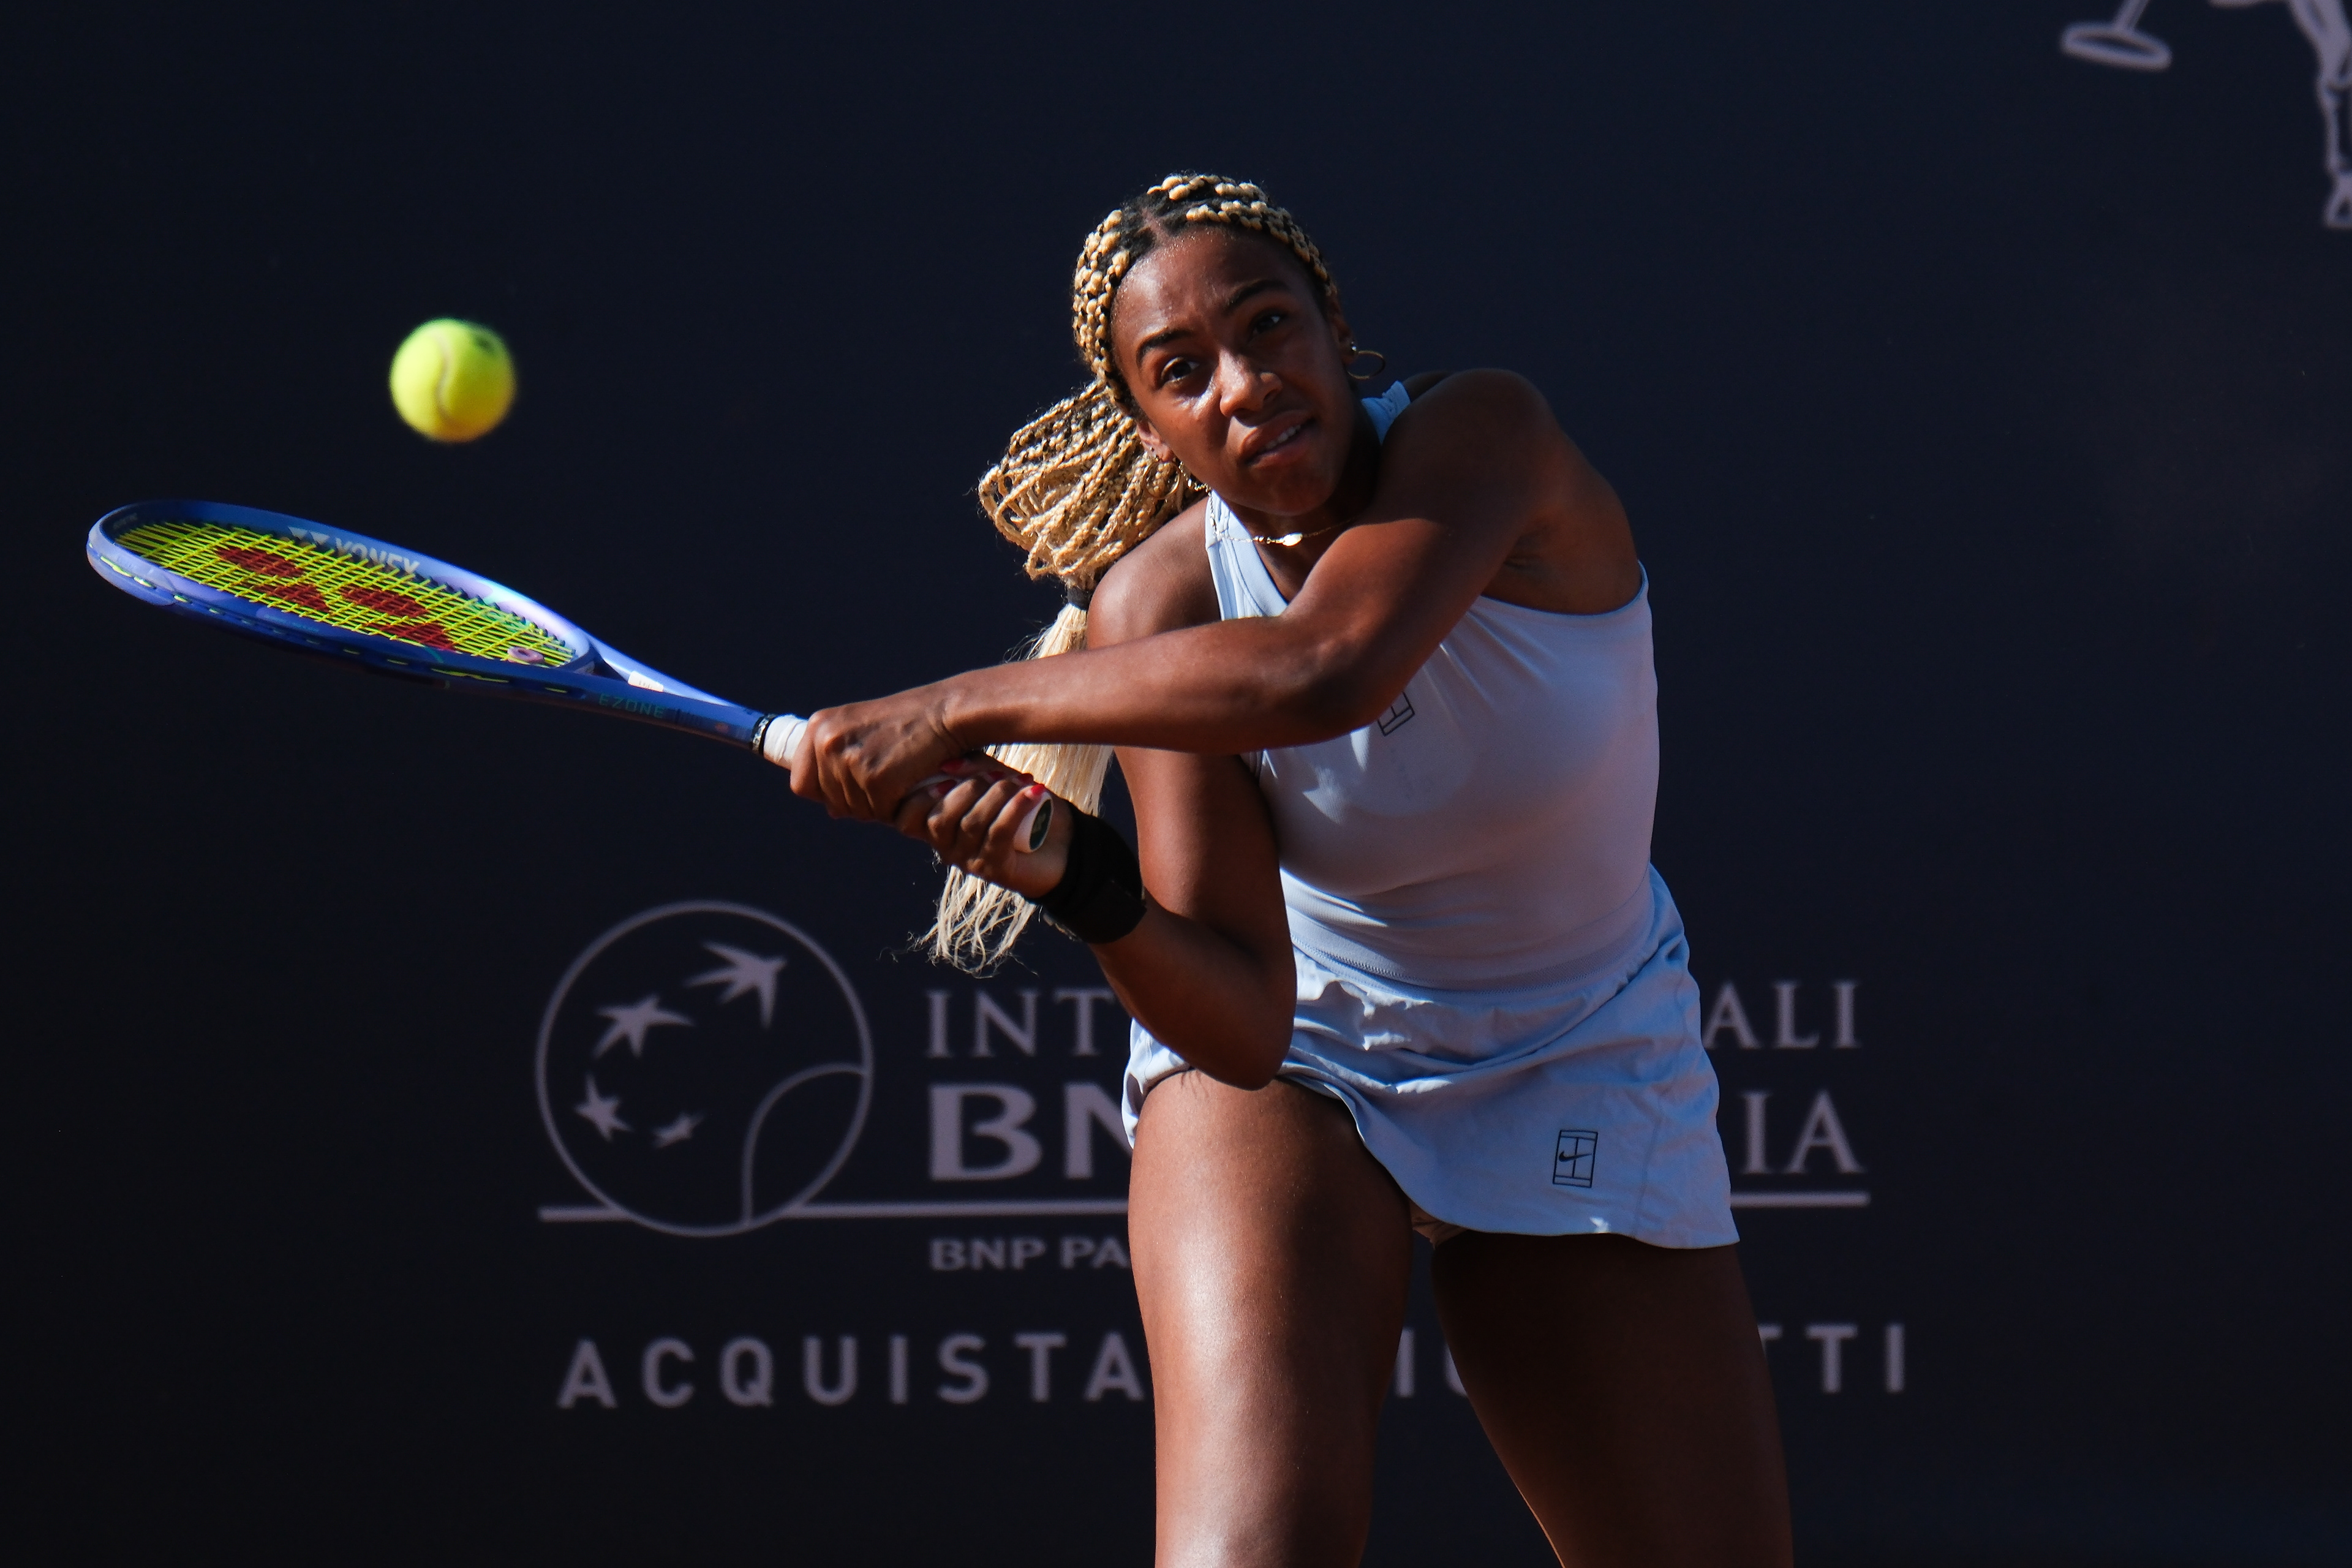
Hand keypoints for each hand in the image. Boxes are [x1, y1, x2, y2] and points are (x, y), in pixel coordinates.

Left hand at [791, 688, 966, 821]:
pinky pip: (878, 812)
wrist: (946, 713)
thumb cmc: (910, 722)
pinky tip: (909, 786)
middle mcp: (828, 741)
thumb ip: (840, 764)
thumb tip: (831, 811)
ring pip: (853, 810)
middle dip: (856, 801)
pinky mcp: (875, 779)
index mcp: (819, 726)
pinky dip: (896, 807)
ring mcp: (850, 760)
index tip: (851, 787)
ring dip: (877, 805)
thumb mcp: (863, 731)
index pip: (801, 782)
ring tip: (899, 779)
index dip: (826, 792)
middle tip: (886, 782)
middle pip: (829, 800)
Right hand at [894, 763, 1070, 899]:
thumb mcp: (994, 778)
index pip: (906, 819)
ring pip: (970, 824)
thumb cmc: (1022, 807)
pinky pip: (998, 833)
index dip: (918, 798)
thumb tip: (948, 765)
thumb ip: (971, 768)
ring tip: (1021, 782)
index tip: (946, 776)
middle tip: (997, 775)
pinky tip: (1033, 793)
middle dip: (967, 789)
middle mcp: (947, 848)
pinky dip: (1015, 808)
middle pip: (938, 820)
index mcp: (938, 826)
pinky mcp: (996, 869)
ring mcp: (970, 862)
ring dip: (997, 795)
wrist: (1063, 843)